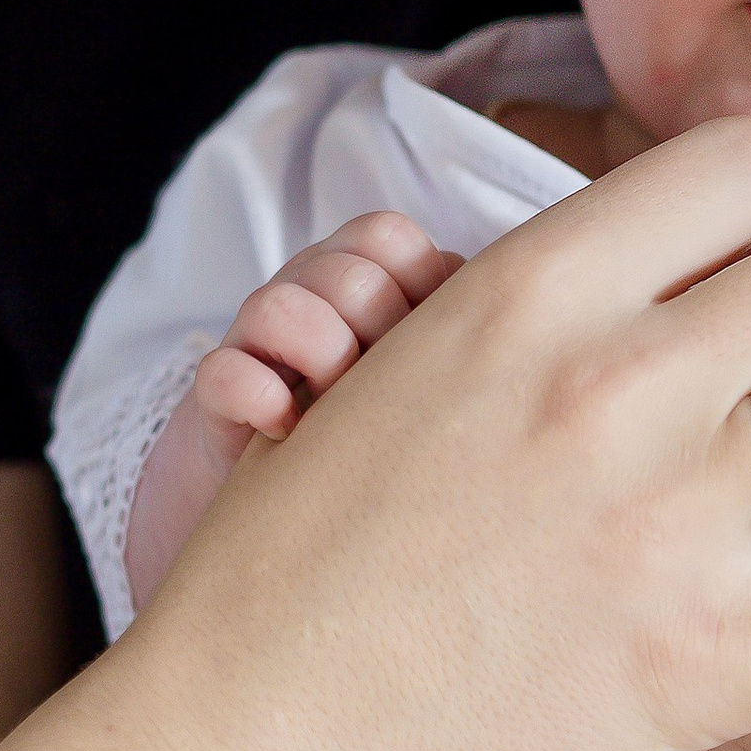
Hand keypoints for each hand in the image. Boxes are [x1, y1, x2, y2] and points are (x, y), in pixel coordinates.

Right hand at [131, 211, 457, 602]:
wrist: (293, 512)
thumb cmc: (387, 435)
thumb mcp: (435, 379)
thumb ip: (470, 342)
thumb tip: (533, 339)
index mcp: (367, 281)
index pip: (391, 238)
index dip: (417, 282)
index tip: (434, 343)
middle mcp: (311, 299)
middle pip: (348, 273)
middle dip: (375, 328)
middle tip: (389, 389)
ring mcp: (258, 343)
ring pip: (281, 307)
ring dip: (321, 358)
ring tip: (340, 412)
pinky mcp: (217, 395)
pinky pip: (226, 373)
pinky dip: (260, 399)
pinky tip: (288, 432)